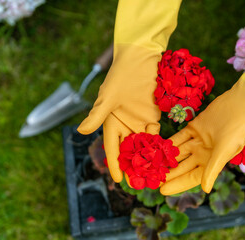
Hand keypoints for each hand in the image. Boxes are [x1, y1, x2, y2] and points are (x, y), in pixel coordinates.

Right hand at [77, 0, 181, 182]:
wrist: (141, 60)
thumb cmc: (121, 76)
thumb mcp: (109, 96)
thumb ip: (97, 114)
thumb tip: (80, 131)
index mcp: (111, 122)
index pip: (112, 147)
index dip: (115, 163)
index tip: (119, 181)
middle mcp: (124, 125)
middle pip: (128, 150)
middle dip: (133, 167)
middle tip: (140, 184)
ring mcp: (139, 122)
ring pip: (143, 145)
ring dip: (147, 160)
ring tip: (154, 176)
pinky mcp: (153, 117)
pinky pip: (156, 135)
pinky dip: (159, 146)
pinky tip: (164, 159)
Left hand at [160, 80, 244, 194]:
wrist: (241, 105)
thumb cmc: (237, 131)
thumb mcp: (224, 152)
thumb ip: (212, 170)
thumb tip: (205, 190)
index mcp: (212, 163)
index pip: (191, 177)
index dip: (177, 184)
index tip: (162, 190)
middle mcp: (204, 153)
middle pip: (182, 166)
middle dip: (168, 172)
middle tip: (151, 178)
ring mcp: (198, 140)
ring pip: (179, 152)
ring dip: (166, 157)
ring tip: (150, 163)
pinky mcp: (195, 127)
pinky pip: (180, 137)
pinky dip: (170, 142)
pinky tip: (157, 146)